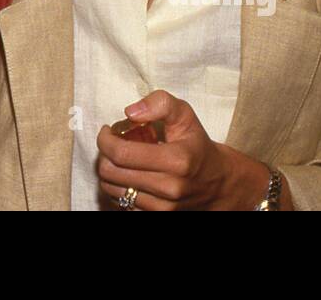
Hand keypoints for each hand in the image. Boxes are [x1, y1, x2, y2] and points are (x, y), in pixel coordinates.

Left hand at [96, 91, 271, 210]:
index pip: (122, 153)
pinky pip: (121, 204)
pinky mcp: (158, 217)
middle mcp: (169, 188)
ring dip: (107, 172)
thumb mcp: (184, 115)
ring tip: (118, 159)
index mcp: (176, 160)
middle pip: (112, 173)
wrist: (217, 182)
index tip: (107, 131)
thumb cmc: (196, 144)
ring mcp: (163, 208)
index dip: (105, 140)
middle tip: (111, 143)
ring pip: (112, 190)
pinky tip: (125, 175)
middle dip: (103, 155)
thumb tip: (130, 113)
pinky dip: (117, 188)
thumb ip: (159, 103)